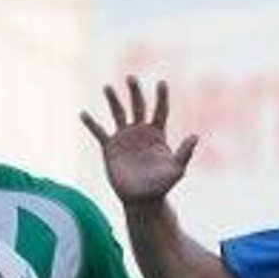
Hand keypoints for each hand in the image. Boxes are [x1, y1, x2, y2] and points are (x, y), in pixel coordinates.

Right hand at [80, 75, 198, 205]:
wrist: (141, 200)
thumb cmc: (161, 186)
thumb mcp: (176, 170)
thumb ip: (184, 153)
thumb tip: (195, 136)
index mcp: (157, 134)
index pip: (160, 111)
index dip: (161, 97)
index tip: (162, 83)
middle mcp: (140, 132)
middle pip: (138, 106)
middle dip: (135, 91)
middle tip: (131, 78)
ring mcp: (124, 138)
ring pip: (118, 114)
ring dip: (113, 100)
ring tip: (107, 87)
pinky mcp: (110, 148)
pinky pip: (99, 132)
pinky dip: (91, 123)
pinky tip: (83, 113)